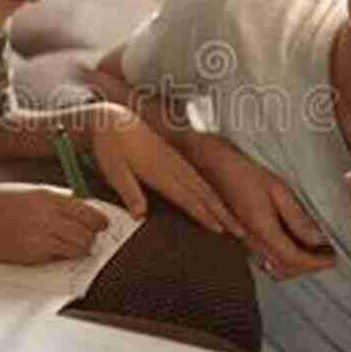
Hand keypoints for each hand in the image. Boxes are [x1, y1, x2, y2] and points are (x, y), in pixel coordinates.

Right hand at [0, 182, 110, 264]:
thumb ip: (56, 200)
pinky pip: (59, 258)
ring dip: (80, 248)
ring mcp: (40, 237)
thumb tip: (80, 209)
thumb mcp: (30, 192)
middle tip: (88, 237)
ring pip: (78, 248)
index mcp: (49, 197)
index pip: (88, 212)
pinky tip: (52, 249)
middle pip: (87, 232)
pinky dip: (61, 255)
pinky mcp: (32, 255)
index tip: (102, 224)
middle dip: (91, 237)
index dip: (100, 221)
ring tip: (72, 245)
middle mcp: (48, 217)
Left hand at [85, 103, 236, 233]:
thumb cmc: (110, 146)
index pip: (187, 197)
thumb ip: (129, 192)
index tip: (220, 230)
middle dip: (223, 213)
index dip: (205, 215)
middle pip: (203, 193)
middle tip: (240, 231)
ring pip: (203, 185)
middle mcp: (172, 166)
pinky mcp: (173, 158)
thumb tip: (140, 216)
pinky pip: (197, 178)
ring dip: (221, 203)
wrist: (111, 120)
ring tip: (233, 220)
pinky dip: (210, 191)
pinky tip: (214, 199)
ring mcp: (175, 161)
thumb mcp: (113, 170)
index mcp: (159, 171)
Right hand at [190, 134, 335, 279]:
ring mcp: (245, 240)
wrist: (212, 166)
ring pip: (274, 266)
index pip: (294, 260)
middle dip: (308, 267)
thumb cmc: (244, 171)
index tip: (333, 258)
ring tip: (314, 250)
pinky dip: (284, 257)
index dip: (316, 263)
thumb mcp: (277, 189)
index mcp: (262, 230)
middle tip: (327, 256)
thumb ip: (297, 217)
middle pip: (284, 269)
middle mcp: (252, 241)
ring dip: (295, 264)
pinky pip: (266, 257)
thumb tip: (317, 239)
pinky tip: (294, 243)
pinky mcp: (242, 235)